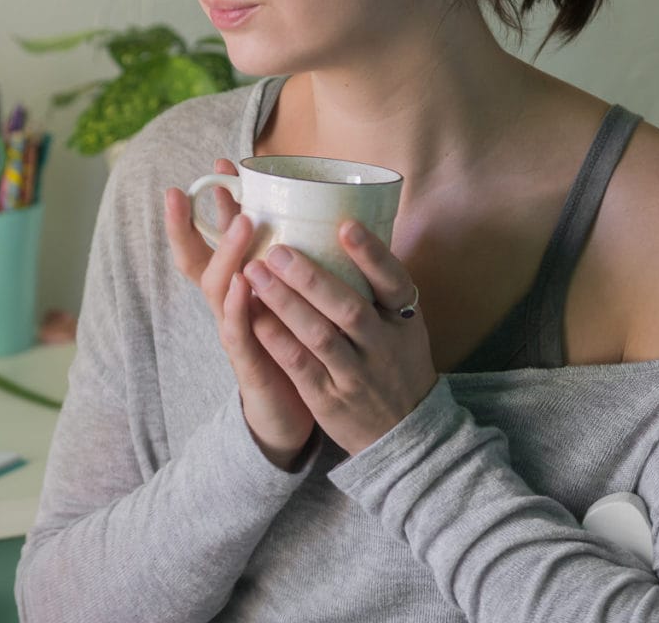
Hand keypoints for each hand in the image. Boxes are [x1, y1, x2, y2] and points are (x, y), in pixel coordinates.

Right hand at [165, 160, 314, 469]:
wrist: (290, 412)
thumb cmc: (290, 345)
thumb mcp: (285, 296)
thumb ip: (292, 259)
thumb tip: (316, 209)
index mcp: (239, 286)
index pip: (213, 238)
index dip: (211, 201)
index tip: (211, 166)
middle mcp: (229, 304)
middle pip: (202, 257)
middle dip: (198, 221)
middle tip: (202, 187)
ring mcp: (234, 331)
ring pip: (219, 287)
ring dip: (229, 252)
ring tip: (243, 222)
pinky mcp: (247, 361)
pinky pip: (236, 332)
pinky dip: (237, 307)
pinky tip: (243, 285)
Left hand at [242, 222, 438, 456]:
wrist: (405, 433)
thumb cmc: (398, 361)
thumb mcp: (406, 324)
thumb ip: (381, 285)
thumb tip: (347, 225)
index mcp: (405, 319)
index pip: (394, 280)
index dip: (371, 254)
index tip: (345, 225)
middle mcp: (382, 346)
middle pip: (348, 308)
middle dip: (310, 278)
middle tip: (275, 249)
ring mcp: (356, 375)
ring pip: (318, 336)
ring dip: (284, 303)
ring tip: (254, 273)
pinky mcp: (329, 399)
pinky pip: (299, 366)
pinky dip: (276, 339)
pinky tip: (252, 315)